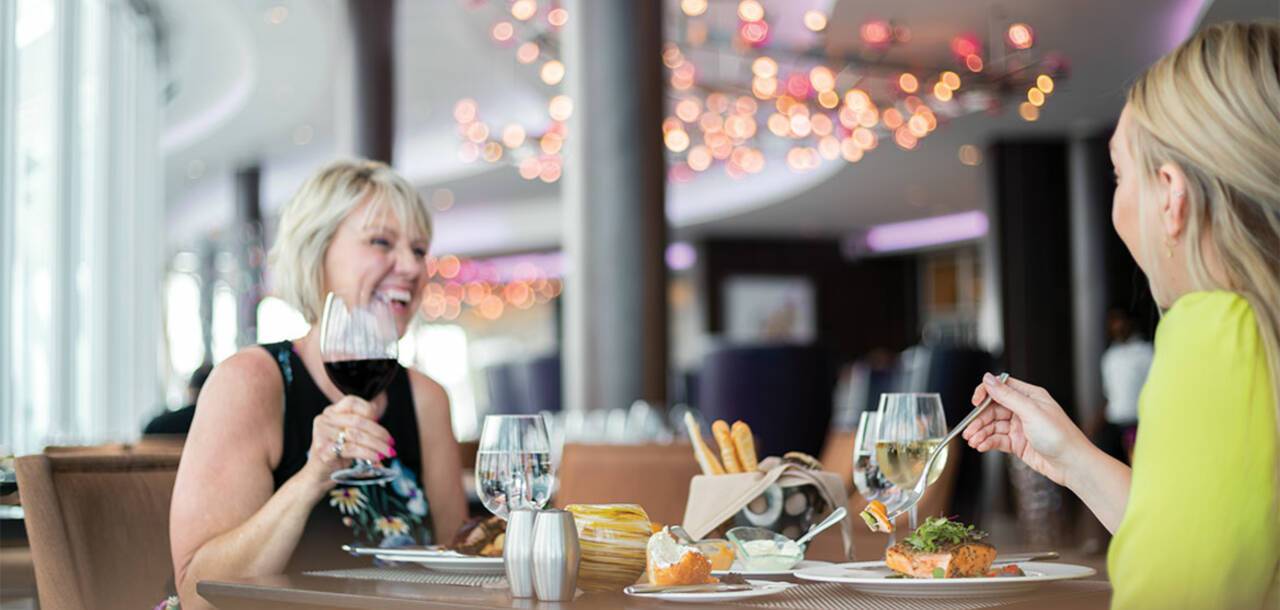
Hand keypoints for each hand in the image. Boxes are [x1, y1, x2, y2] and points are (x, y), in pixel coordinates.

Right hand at [300, 396, 395, 487]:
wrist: (319, 475)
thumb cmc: (337, 453)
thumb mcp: (348, 435)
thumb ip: (361, 426)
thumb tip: (382, 426)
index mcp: (330, 412)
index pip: (351, 401)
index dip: (369, 410)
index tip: (380, 422)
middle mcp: (324, 419)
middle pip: (358, 421)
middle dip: (379, 433)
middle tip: (391, 443)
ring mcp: (322, 434)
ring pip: (357, 436)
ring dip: (377, 445)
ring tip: (388, 453)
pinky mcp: (324, 450)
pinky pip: (352, 449)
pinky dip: (368, 454)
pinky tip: (377, 458)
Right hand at [962, 373, 1090, 486]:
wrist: (1072, 464)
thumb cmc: (1060, 436)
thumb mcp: (1031, 412)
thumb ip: (1007, 396)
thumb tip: (989, 379)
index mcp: (1030, 396)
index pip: (1001, 388)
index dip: (985, 393)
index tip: (975, 402)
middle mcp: (1024, 410)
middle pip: (993, 409)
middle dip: (979, 419)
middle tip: (969, 429)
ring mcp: (1020, 427)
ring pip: (993, 426)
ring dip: (981, 432)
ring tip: (973, 440)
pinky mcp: (1018, 443)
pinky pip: (997, 440)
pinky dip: (987, 442)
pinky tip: (982, 446)